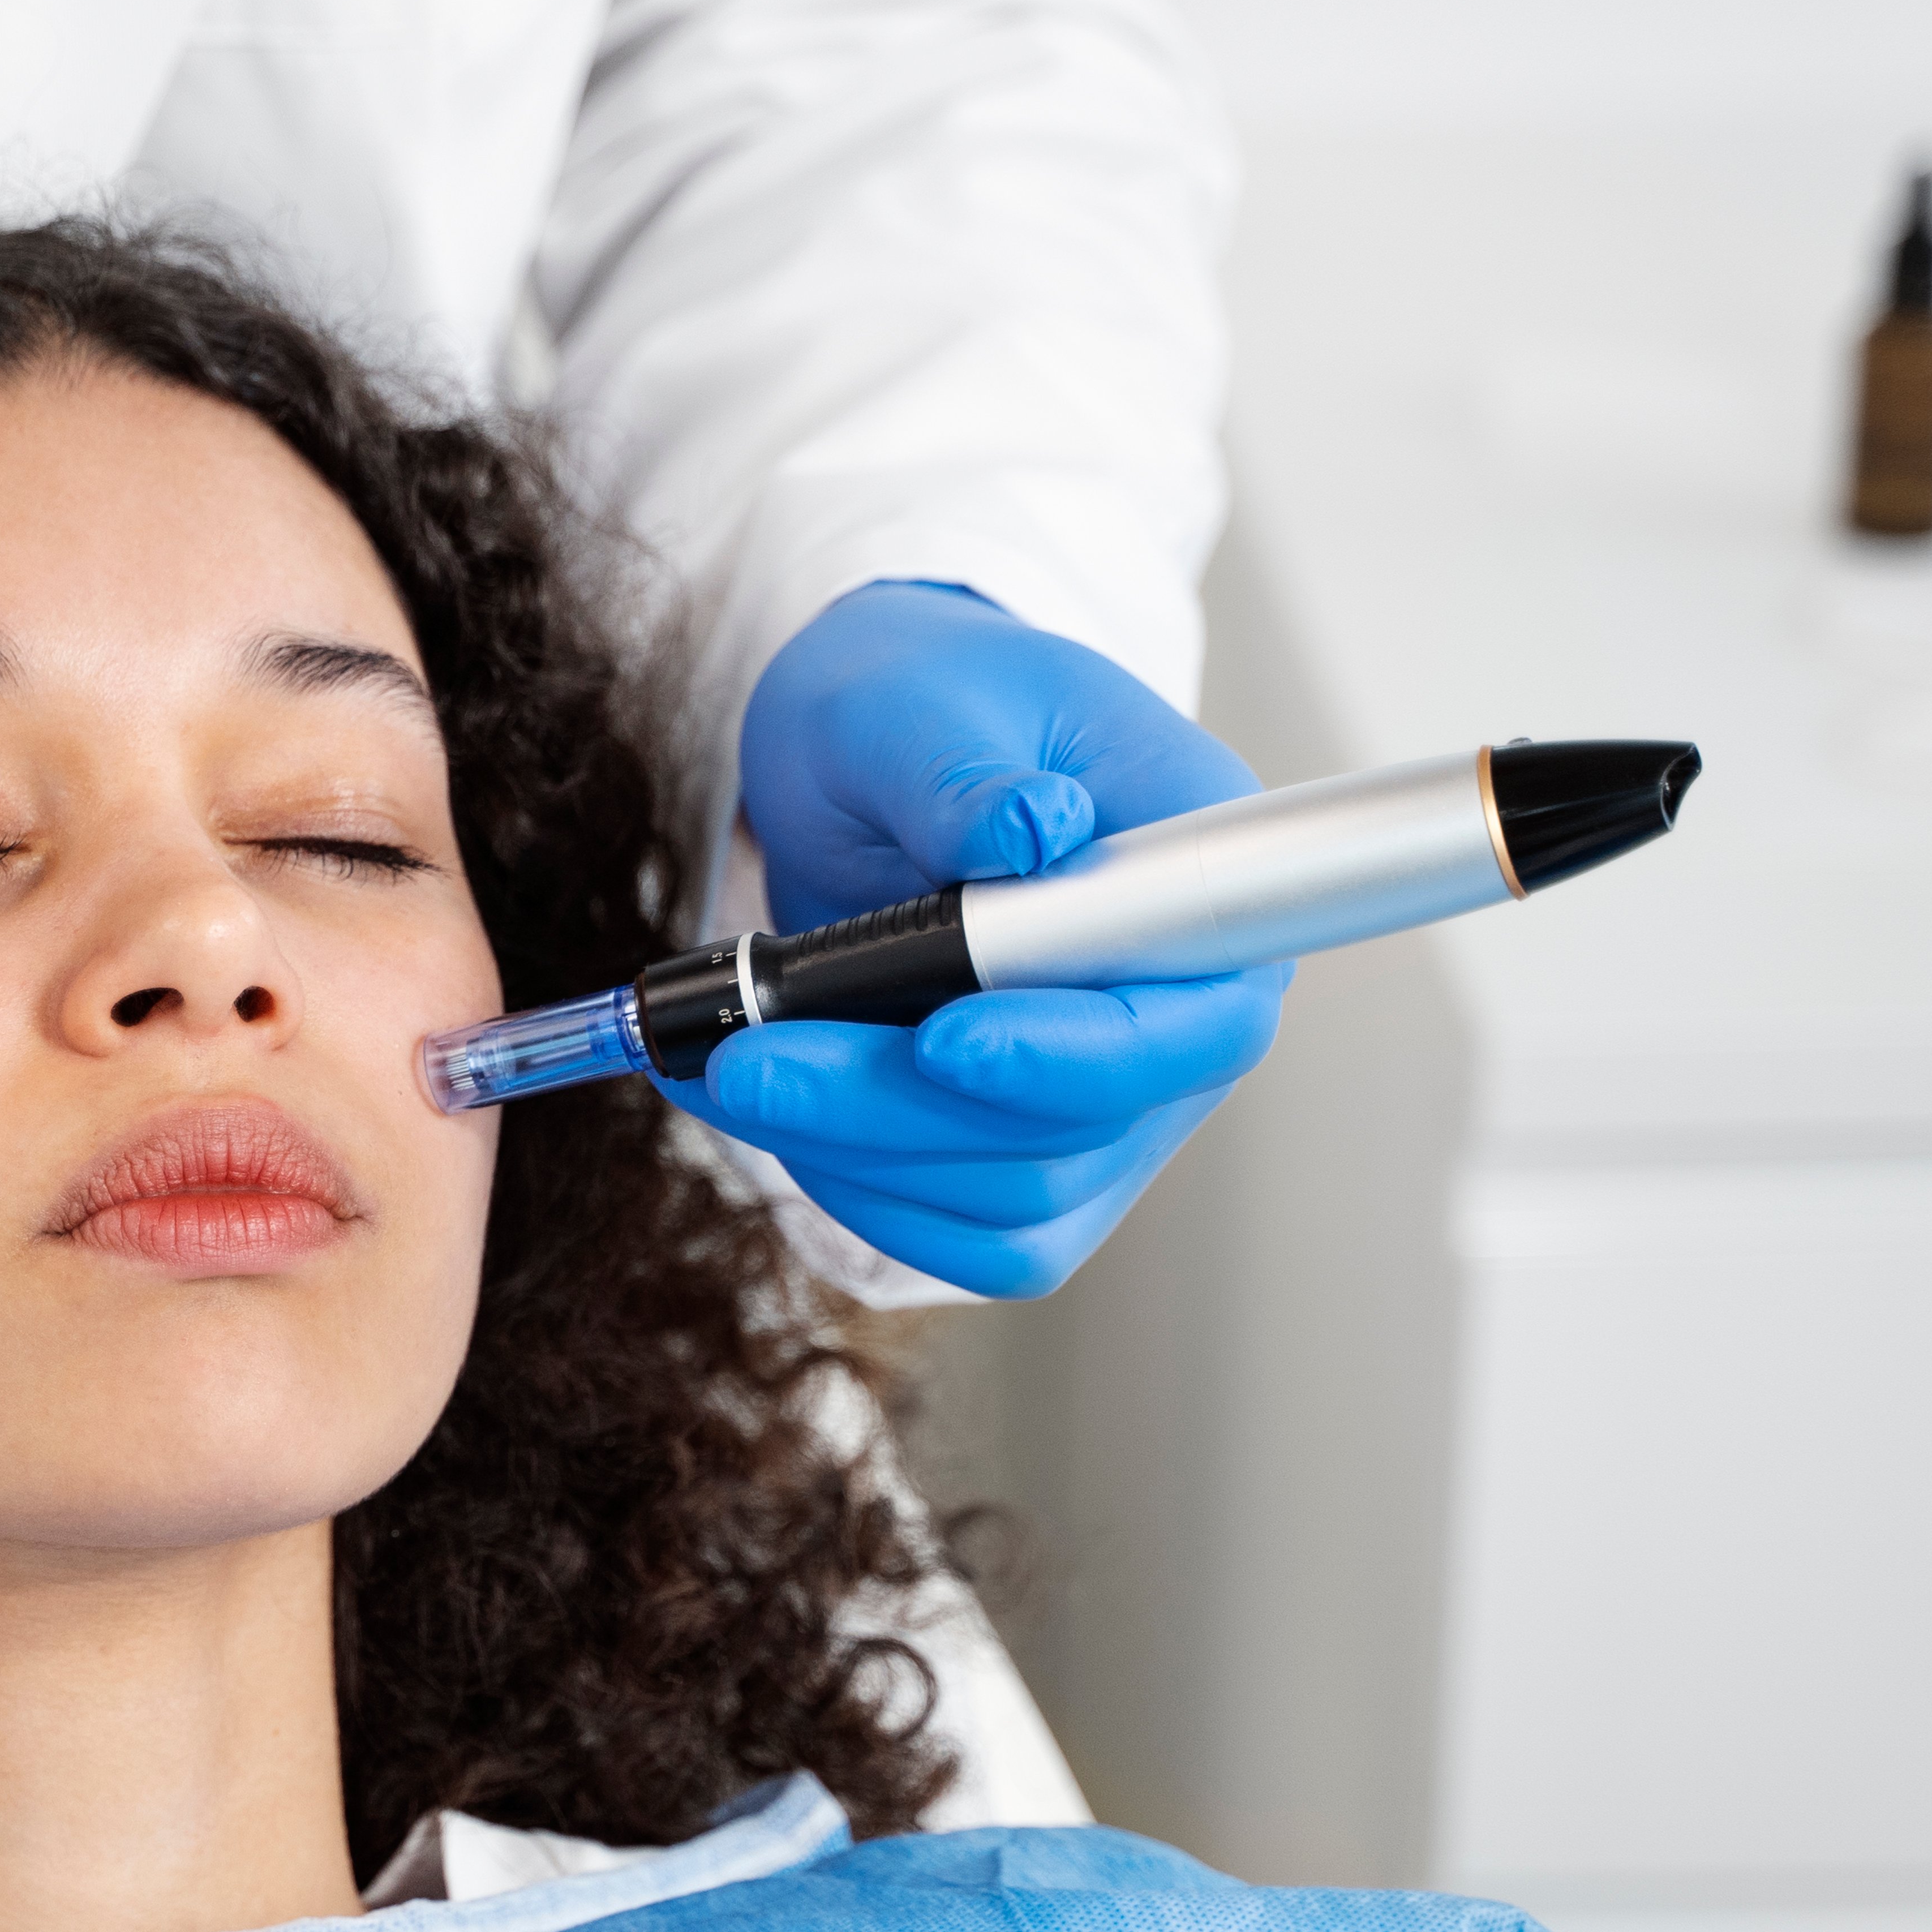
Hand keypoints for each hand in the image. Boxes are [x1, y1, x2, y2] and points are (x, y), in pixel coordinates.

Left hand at [668, 580, 1285, 1298]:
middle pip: (1087, 1125)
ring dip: (857, 1150)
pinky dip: (871, 1195)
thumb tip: (1028, 831)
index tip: (946, 1040)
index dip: (1082, 1054)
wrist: (874, 752)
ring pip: (1019, 1193)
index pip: (1198, 1017)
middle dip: (899, 1105)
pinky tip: (790, 1124)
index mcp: (1199, 870)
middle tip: (746, 1060)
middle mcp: (1186, 1003)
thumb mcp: (924, 697)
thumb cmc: (919, 700)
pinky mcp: (1046, 1148)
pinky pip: (982, 1234)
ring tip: (733, 1070)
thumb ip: (966, 770)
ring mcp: (1121, 1090)